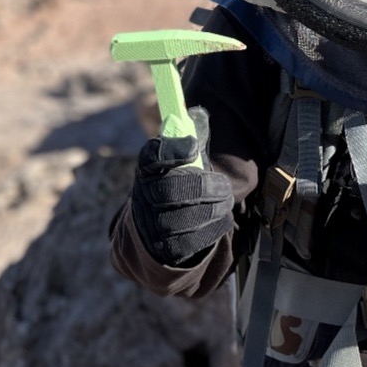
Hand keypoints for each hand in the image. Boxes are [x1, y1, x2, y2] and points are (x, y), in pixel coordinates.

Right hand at [131, 107, 234, 265]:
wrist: (159, 238)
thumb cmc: (177, 190)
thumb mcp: (179, 165)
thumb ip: (187, 144)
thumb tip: (196, 115)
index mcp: (146, 172)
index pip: (151, 157)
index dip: (172, 150)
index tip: (192, 146)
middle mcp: (142, 199)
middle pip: (171, 191)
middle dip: (204, 188)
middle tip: (224, 187)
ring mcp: (150, 228)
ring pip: (184, 218)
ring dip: (213, 209)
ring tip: (224, 202)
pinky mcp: (164, 251)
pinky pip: (193, 241)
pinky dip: (213, 229)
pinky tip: (220, 220)